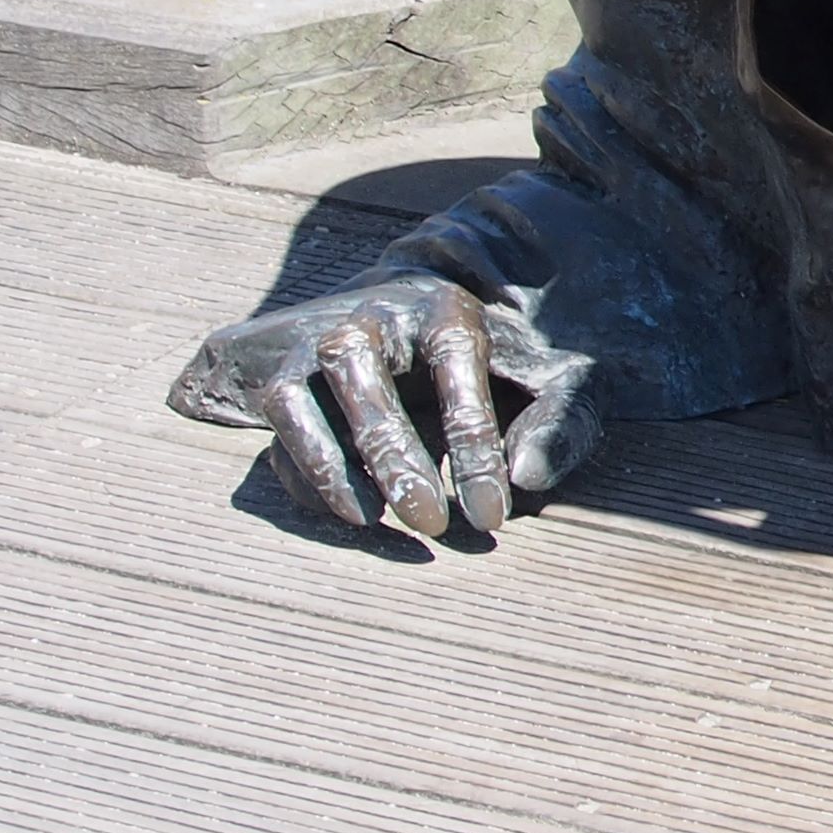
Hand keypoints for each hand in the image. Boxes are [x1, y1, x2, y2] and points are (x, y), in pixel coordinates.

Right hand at [169, 276, 597, 541]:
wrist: (395, 322)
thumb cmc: (486, 362)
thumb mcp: (543, 379)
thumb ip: (555, 421)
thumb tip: (528, 476)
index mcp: (445, 307)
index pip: (458, 369)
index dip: (475, 448)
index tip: (490, 517)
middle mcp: (371, 315)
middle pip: (367, 381)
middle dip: (396, 458)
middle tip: (430, 524)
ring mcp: (313, 341)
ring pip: (302, 400)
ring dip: (333, 467)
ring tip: (374, 522)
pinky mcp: (277, 372)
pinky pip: (281, 424)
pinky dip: (305, 471)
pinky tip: (348, 510)